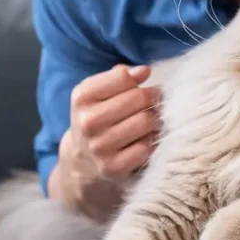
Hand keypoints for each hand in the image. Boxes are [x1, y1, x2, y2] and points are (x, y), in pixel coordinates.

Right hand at [50, 64, 160, 221]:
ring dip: (156, 119)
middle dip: (153, 97)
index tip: (143, 85)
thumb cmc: (97, 117)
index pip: (123, 77)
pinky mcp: (113, 167)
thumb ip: (120, 77)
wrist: (82, 160)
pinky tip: (147, 139)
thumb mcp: (98, 93)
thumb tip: (144, 71)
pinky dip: (152, 141)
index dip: (139, 79)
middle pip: (138, 98)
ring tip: (153, 119)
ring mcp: (99, 146)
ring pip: (145, 122)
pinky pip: (146, 147)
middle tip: (157, 101)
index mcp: (82, 98)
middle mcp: (88, 122)